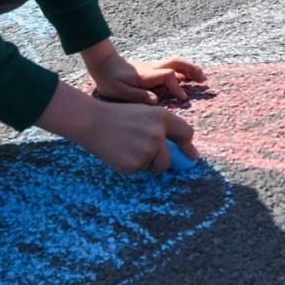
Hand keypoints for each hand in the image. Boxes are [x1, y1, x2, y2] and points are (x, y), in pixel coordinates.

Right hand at [36, 83, 197, 173]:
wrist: (93, 122)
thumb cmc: (119, 117)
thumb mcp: (145, 113)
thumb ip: (164, 128)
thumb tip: (186, 153)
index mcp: (162, 117)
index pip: (186, 133)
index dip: (188, 146)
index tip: (191, 156)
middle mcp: (158, 134)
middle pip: (169, 159)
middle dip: (160, 160)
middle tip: (142, 152)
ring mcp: (147, 150)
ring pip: (155, 167)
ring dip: (146, 163)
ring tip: (128, 147)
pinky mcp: (134, 164)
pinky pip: (140, 170)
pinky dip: (132, 165)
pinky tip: (120, 153)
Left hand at [82, 39, 205, 104]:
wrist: (104, 64)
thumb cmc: (109, 80)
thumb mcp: (118, 91)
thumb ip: (137, 96)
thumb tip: (156, 101)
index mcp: (146, 75)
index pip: (167, 76)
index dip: (177, 87)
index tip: (184, 98)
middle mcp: (153, 68)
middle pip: (177, 63)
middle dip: (192, 70)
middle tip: (203, 81)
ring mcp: (154, 67)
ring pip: (177, 63)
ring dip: (191, 69)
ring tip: (202, 79)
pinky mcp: (154, 70)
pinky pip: (173, 67)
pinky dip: (184, 71)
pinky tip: (189, 79)